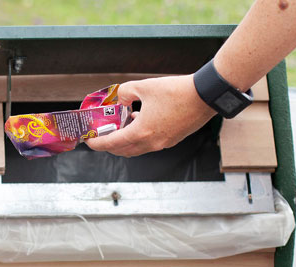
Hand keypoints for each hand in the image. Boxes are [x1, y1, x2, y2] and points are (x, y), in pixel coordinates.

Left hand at [86, 75, 216, 157]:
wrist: (206, 96)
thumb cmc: (177, 91)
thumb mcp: (144, 87)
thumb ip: (125, 93)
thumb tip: (120, 99)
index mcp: (141, 132)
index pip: (112, 143)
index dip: (97, 143)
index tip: (89, 142)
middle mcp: (151, 143)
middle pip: (123, 151)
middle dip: (109, 145)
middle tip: (102, 135)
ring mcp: (163, 143)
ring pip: (136, 149)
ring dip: (125, 142)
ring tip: (120, 126)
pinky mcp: (172, 140)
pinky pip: (149, 144)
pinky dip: (139, 138)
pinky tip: (139, 121)